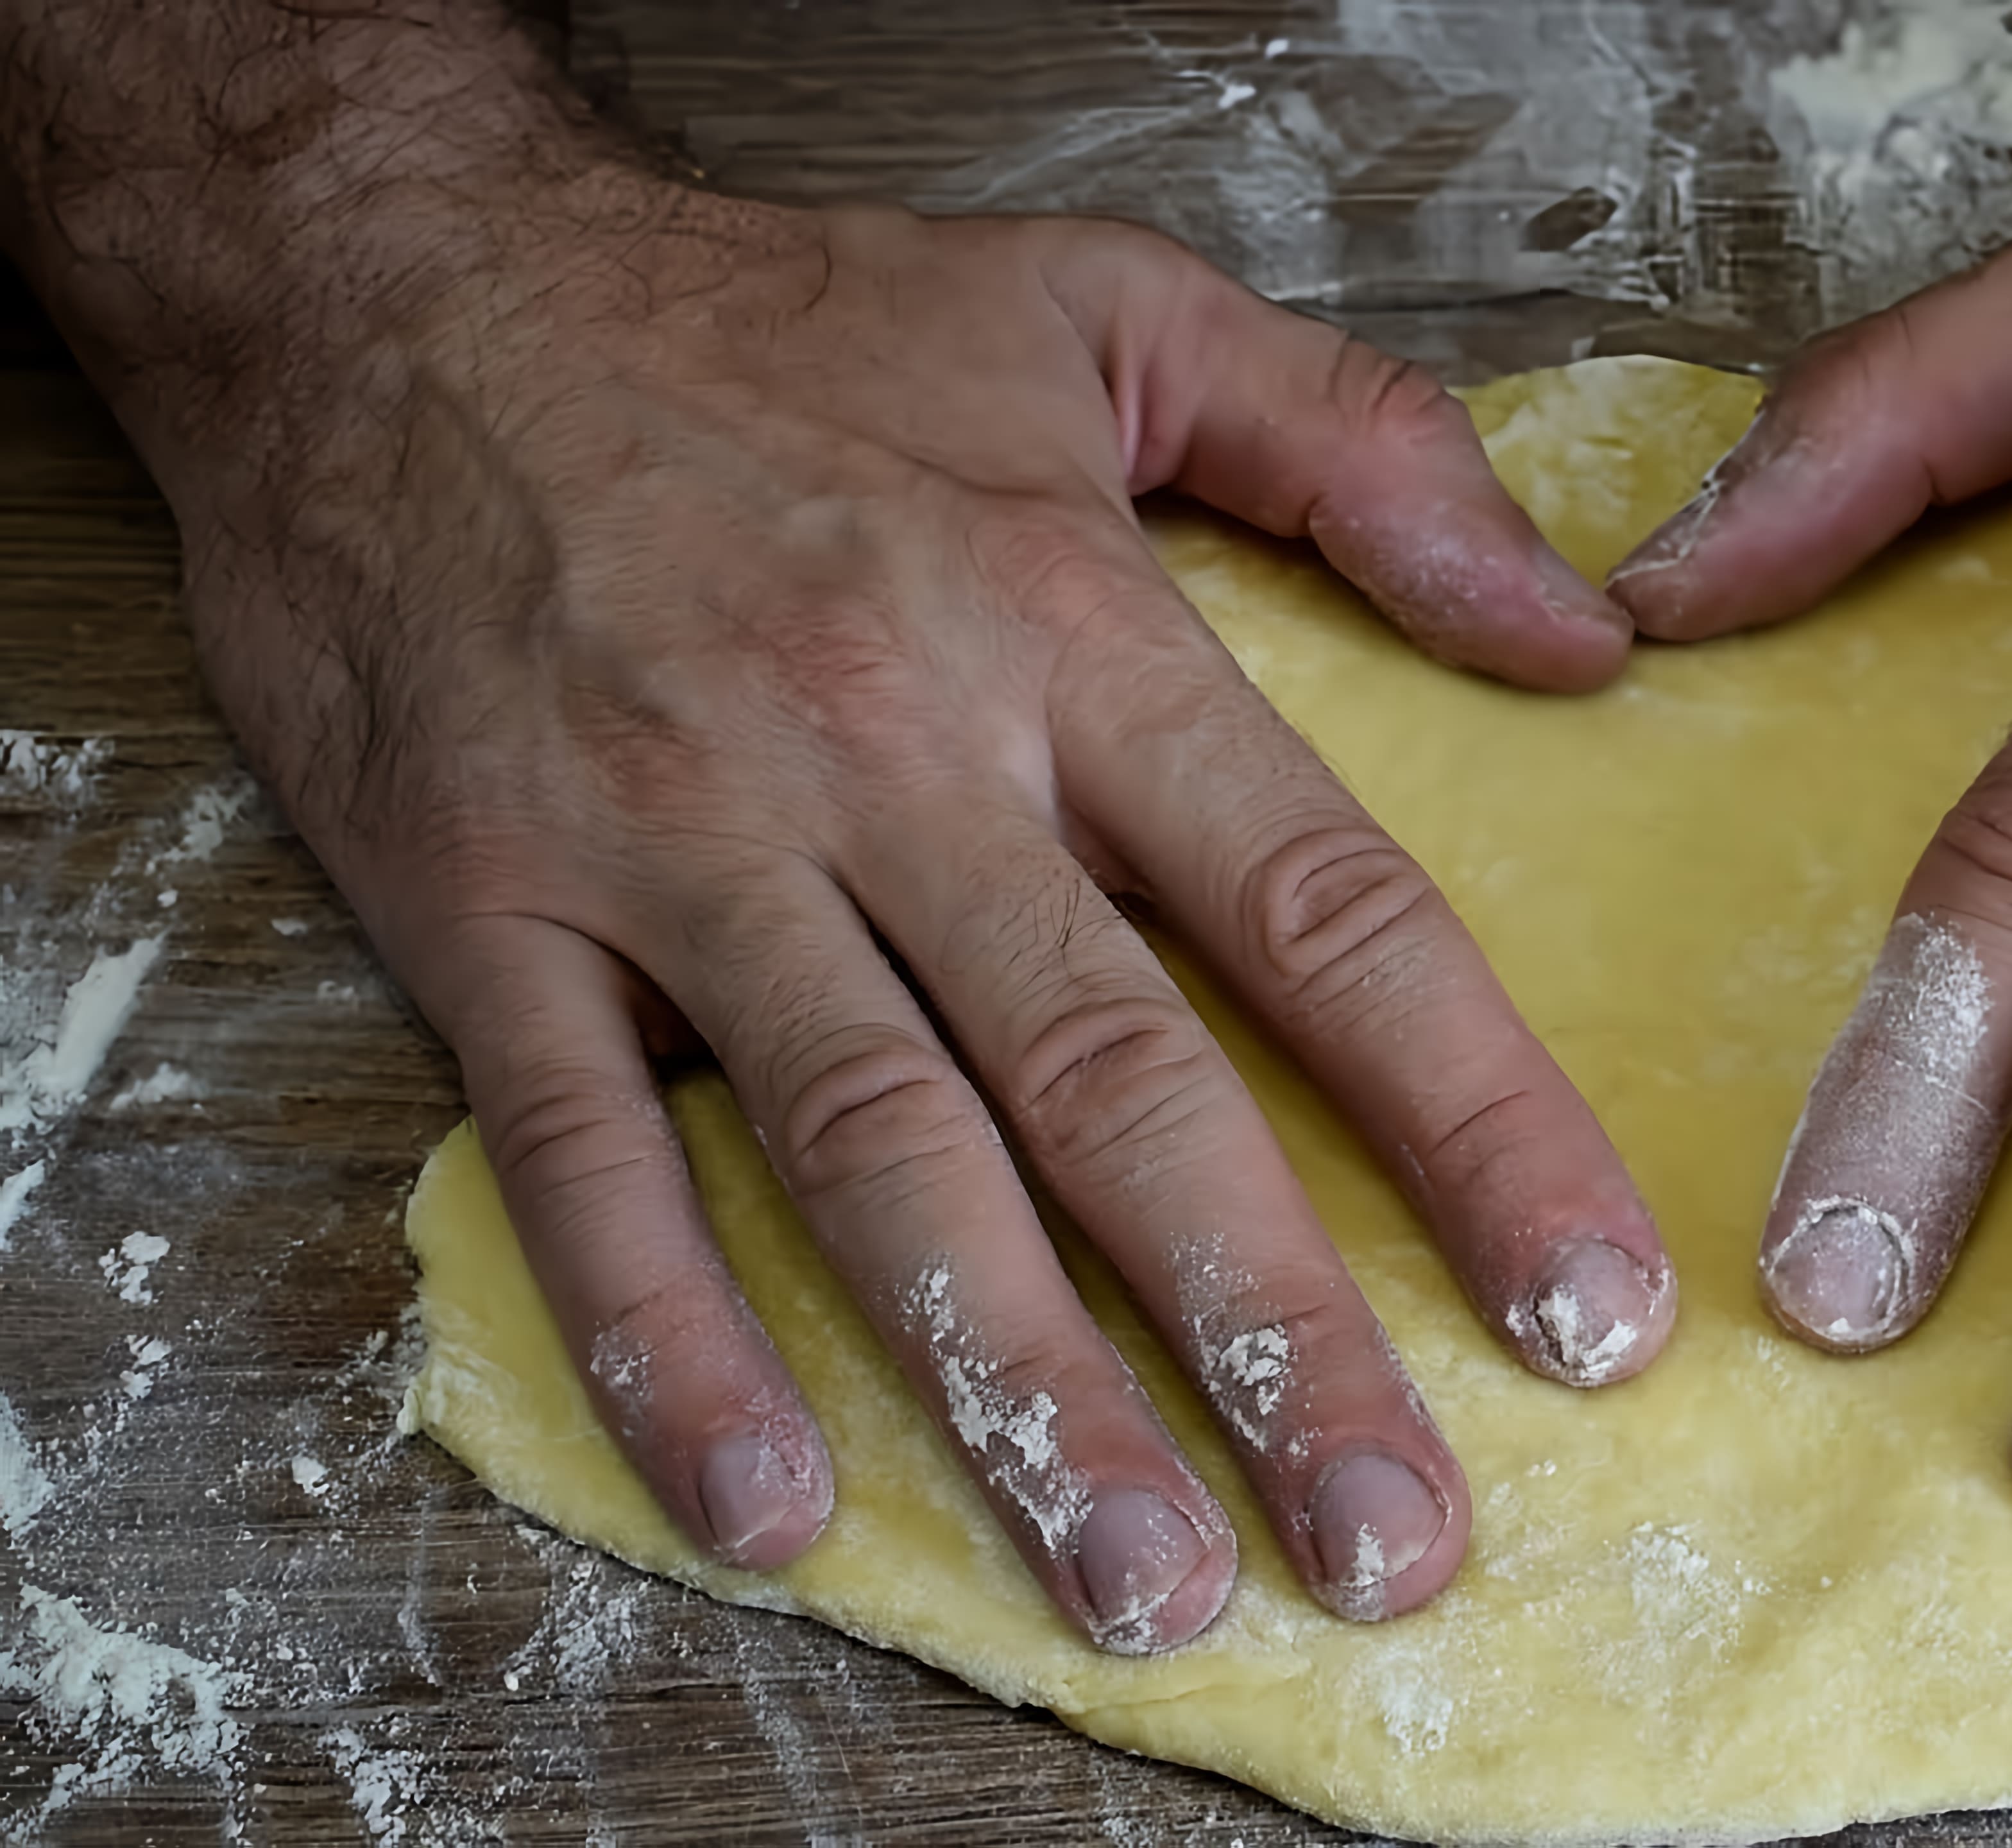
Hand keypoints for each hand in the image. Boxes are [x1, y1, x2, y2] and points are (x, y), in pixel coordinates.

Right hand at [175, 176, 1673, 1644]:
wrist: (391, 276)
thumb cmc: (766, 314)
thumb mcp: (1108, 308)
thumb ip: (1363, 451)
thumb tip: (1581, 636)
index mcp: (1070, 632)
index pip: (1326, 911)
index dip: (1477, 1123)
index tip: (1589, 1306)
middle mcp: (894, 756)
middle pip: (1121, 1086)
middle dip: (1273, 1331)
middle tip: (1394, 1540)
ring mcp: (684, 846)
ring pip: (880, 1157)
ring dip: (1022, 1388)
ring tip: (1146, 1581)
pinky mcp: (492, 908)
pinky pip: (583, 1154)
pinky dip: (669, 1336)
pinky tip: (772, 1503)